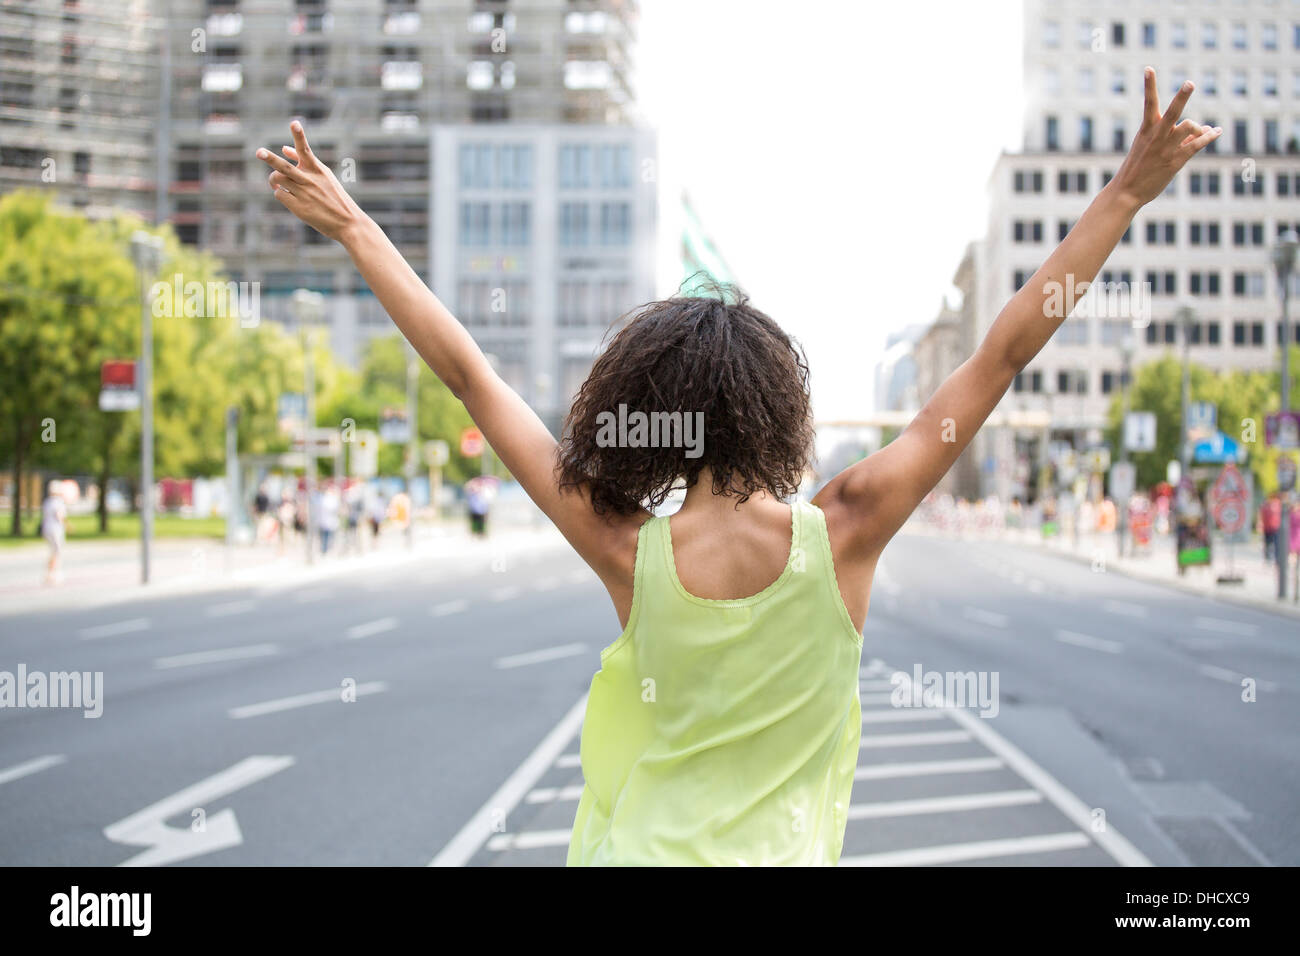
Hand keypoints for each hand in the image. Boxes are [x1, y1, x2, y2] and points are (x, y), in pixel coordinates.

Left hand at [255, 121, 363, 241]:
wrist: (349, 223)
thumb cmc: (335, 198)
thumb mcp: (324, 177)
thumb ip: (303, 162)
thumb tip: (283, 148)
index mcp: (319, 170)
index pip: (306, 150)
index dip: (299, 136)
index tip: (294, 123)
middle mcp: (310, 180)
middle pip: (285, 167)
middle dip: (270, 159)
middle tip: (258, 152)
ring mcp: (304, 194)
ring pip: (278, 179)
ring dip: (273, 180)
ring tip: (274, 183)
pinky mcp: (299, 207)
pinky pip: (279, 194)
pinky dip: (280, 193)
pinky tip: (288, 197)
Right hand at [1110, 67, 1220, 207]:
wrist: (1126, 192)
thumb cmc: (1137, 169)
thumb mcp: (1149, 148)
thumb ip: (1176, 136)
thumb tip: (1204, 129)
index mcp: (1146, 129)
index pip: (1148, 102)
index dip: (1149, 85)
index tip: (1149, 68)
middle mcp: (1157, 136)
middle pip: (1173, 111)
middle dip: (1182, 97)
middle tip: (1190, 83)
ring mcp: (1166, 148)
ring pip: (1189, 127)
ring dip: (1199, 127)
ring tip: (1205, 132)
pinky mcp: (1175, 161)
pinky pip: (1197, 145)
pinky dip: (1209, 137)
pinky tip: (1216, 132)